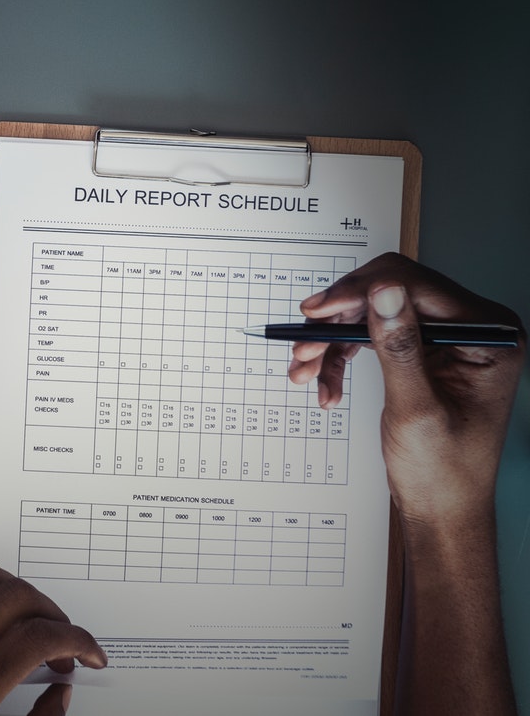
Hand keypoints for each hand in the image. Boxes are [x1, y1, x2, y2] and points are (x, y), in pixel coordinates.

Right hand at [287, 252, 524, 525]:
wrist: (441, 507)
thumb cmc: (444, 471)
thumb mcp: (416, 408)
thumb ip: (399, 347)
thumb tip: (384, 292)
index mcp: (488, 336)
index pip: (416, 286)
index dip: (360, 292)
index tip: (317, 311)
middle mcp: (471, 329)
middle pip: (389, 294)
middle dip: (340, 319)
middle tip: (305, 341)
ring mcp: (446, 339)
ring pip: (373, 314)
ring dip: (333, 340)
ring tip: (305, 367)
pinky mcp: (423, 351)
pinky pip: (371, 336)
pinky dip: (341, 356)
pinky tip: (324, 383)